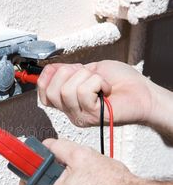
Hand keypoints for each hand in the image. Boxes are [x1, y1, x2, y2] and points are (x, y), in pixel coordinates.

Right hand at [37, 61, 153, 126]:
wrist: (142, 92)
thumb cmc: (122, 81)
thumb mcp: (89, 69)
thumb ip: (68, 70)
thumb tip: (50, 69)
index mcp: (68, 101)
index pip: (42, 92)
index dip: (50, 75)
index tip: (69, 69)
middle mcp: (71, 111)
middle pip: (50, 91)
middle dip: (70, 73)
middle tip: (89, 75)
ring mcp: (80, 115)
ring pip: (67, 90)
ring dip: (88, 78)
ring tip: (101, 83)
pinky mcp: (91, 116)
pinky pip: (83, 92)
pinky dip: (98, 82)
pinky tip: (106, 89)